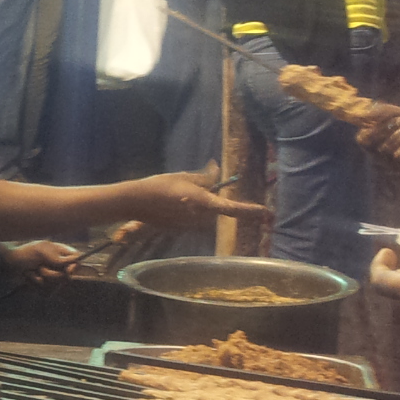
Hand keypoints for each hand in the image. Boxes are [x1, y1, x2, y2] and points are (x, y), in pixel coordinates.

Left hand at [6, 241, 79, 286]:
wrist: (4, 264)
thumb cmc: (23, 254)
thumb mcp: (42, 252)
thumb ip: (59, 258)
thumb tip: (76, 261)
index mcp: (58, 251)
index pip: (76, 259)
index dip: (74, 266)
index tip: (68, 270)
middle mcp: (56, 263)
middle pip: (66, 275)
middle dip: (51, 274)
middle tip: (39, 267)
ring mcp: (48, 274)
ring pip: (55, 284)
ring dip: (40, 278)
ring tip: (30, 271)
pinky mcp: (41, 284)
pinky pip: (44, 290)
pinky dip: (34, 283)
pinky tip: (26, 277)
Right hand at [127, 163, 269, 228]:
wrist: (134, 201)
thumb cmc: (160, 185)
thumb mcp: (184, 176)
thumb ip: (204, 177)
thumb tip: (216, 170)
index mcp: (204, 202)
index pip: (232, 208)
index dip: (249, 211)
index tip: (265, 213)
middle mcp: (199, 217)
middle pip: (215, 210)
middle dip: (211, 200)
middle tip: (194, 186)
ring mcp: (189, 225)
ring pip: (202, 215)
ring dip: (197, 206)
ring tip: (177, 192)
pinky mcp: (178, 229)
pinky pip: (189, 220)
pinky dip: (185, 212)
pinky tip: (169, 203)